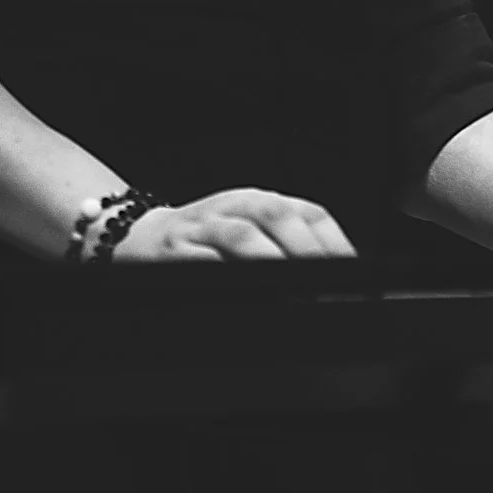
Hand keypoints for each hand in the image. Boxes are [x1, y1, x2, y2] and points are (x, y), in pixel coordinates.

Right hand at [115, 187, 356, 261]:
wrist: (139, 237)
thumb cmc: (206, 240)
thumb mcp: (249, 229)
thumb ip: (287, 245)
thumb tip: (337, 276)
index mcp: (260, 201)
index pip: (308, 212)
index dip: (334, 240)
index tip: (353, 271)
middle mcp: (234, 207)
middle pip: (277, 215)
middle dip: (305, 247)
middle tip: (327, 280)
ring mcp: (203, 227)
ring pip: (239, 234)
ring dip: (269, 259)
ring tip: (291, 285)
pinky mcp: (174, 251)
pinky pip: (199, 261)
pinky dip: (221, 274)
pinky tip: (239, 290)